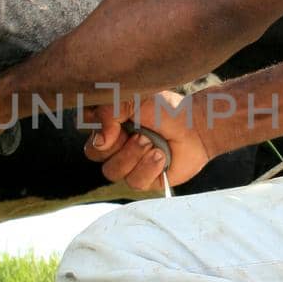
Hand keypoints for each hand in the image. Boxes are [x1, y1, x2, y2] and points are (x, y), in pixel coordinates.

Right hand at [85, 92, 212, 189]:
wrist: (197, 127)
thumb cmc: (167, 109)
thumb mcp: (136, 99)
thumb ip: (109, 110)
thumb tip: (99, 141)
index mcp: (108, 123)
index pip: (85, 128)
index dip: (97, 127)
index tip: (118, 118)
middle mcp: (114, 145)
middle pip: (93, 154)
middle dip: (117, 144)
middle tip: (141, 133)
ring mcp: (128, 164)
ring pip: (112, 171)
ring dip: (134, 156)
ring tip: (153, 144)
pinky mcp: (143, 180)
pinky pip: (134, 182)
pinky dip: (149, 168)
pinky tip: (162, 157)